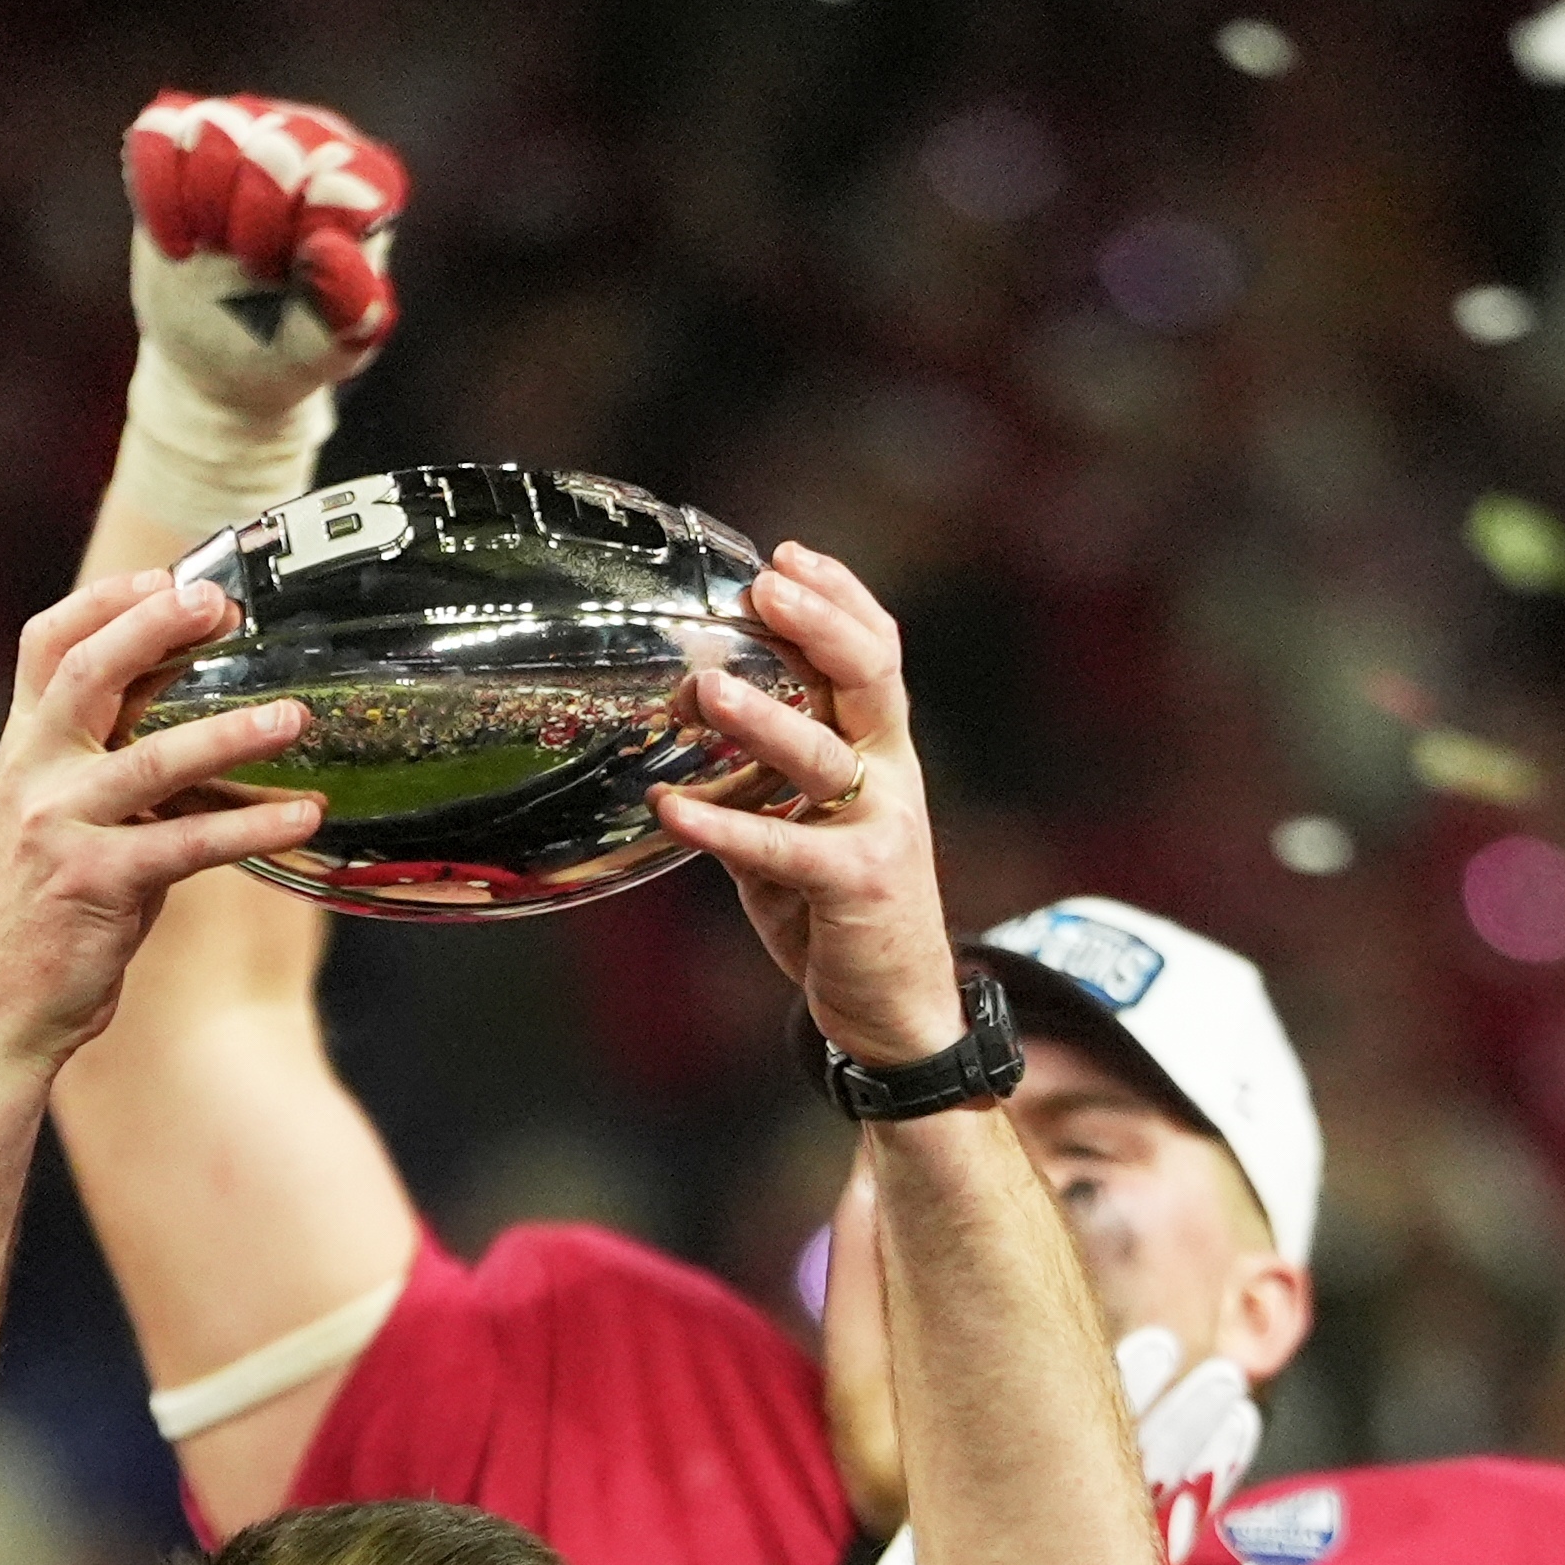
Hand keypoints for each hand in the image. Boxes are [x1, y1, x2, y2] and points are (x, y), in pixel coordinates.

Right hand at [0, 575, 325, 1056]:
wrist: (9, 1005)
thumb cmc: (54, 908)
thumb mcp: (70, 814)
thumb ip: (115, 758)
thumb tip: (198, 706)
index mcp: (25, 748)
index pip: (46, 644)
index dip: (104, 600)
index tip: (167, 576)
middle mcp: (33, 773)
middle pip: (88, 672)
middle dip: (156, 627)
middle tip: (223, 608)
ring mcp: (59, 825)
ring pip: (150, 757)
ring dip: (230, 732)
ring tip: (295, 718)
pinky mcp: (96, 882)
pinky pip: (187, 842)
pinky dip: (252, 825)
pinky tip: (303, 815)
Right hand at [123, 92, 404, 408]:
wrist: (220, 359)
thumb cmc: (289, 346)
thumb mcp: (328, 350)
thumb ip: (348, 307)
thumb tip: (329, 244)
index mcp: (365, 185)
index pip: (341, 179)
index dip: (298, 232)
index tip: (279, 275)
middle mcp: (312, 141)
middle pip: (275, 148)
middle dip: (251, 223)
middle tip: (250, 266)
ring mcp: (248, 128)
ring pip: (213, 129)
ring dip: (203, 206)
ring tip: (212, 248)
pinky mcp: (187, 137)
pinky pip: (159, 133)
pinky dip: (157, 192)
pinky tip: (175, 239)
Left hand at [656, 545, 958, 1067]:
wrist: (894, 1009)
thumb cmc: (838, 915)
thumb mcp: (795, 834)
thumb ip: (755, 787)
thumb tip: (676, 742)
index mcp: (880, 750)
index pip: (872, 651)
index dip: (835, 596)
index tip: (782, 555)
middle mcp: (890, 774)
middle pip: (868, 673)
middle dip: (816, 620)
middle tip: (761, 585)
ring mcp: (881, 826)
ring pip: (822, 751)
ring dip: (761, 716)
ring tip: (705, 687)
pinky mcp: (858, 882)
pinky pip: (781, 846)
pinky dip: (721, 825)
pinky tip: (670, 808)